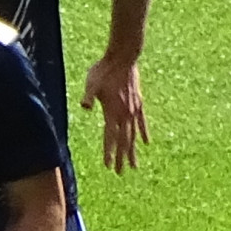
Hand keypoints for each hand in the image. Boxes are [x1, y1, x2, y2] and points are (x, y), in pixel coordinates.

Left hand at [82, 51, 144, 172]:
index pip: (110, 136)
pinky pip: (142, 122)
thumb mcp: (91, 82)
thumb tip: (84, 106)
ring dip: (132, 151)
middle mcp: (125, 113)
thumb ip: (89, 95)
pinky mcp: (139, 103)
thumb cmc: (104, 69)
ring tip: (134, 166)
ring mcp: (134, 109)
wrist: (124, 57)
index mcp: (113, 111)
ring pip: (133, 135)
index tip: (109, 166)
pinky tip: (146, 143)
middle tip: (120, 174)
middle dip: (121, 158)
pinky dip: (143, 133)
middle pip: (123, 140)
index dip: (109, 152)